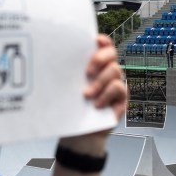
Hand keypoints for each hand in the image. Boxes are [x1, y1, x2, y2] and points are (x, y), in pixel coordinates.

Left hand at [59, 35, 126, 156]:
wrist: (79, 134)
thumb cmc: (72, 108)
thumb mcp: (68, 88)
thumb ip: (69, 73)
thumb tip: (54, 59)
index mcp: (95, 64)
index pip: (103, 45)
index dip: (102, 41)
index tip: (95, 41)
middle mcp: (107, 70)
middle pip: (112, 53)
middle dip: (100, 59)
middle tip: (87, 72)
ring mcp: (116, 83)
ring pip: (115, 71)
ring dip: (99, 82)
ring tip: (86, 95)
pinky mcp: (121, 98)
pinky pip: (119, 88)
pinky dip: (106, 95)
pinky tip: (96, 104)